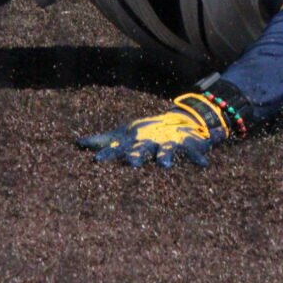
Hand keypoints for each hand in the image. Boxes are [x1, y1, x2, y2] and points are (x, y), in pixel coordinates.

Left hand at [77, 94, 229, 167]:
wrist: (179, 117)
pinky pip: (194, 151)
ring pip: (167, 150)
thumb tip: (78, 142)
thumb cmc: (146, 132)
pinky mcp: (188, 143)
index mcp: (134, 141)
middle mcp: (151, 141)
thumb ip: (103, 141)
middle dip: (137, 155)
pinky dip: (198, 157)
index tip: (97, 161)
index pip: (119, 148)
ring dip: (167, 156)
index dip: (108, 153)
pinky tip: (204, 165)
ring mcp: (170, 141)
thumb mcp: (125, 134)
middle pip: (142, 149)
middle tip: (132, 163)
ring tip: (166, 164)